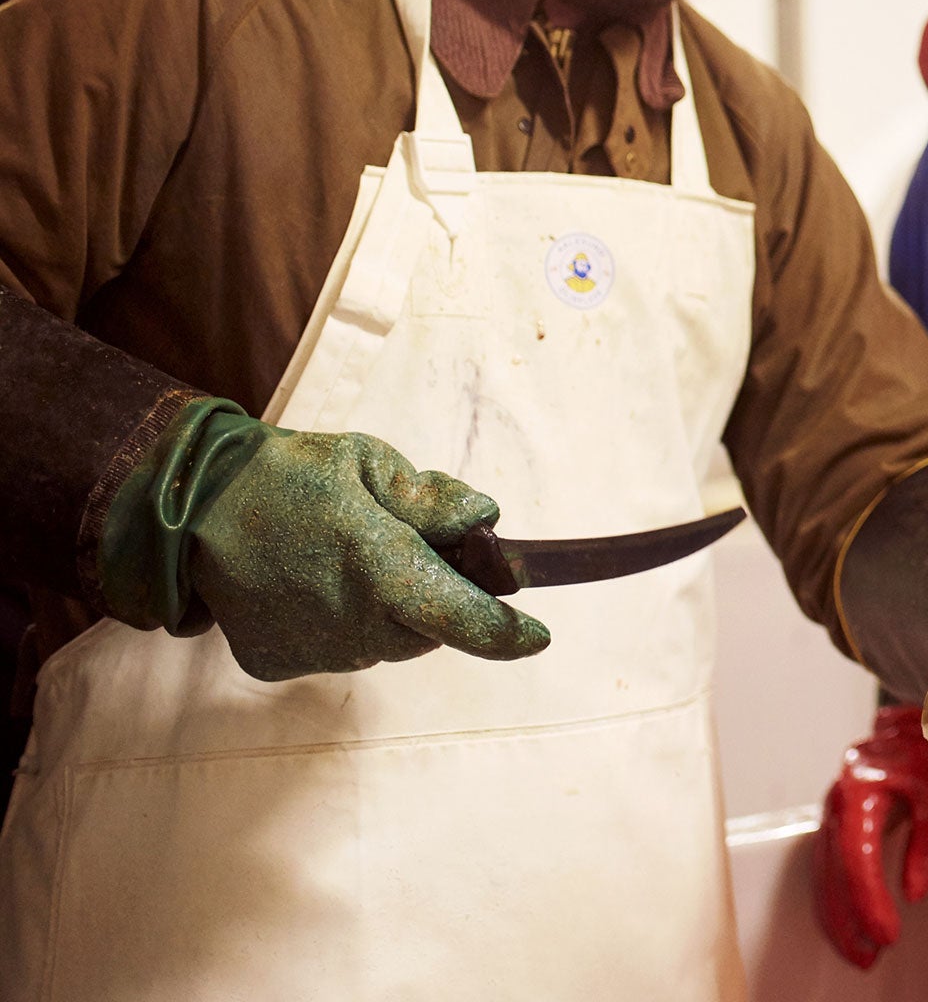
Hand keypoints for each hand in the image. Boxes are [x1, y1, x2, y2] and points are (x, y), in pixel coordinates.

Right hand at [99, 406, 554, 680]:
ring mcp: (312, 650)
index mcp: (376, 565)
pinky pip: (337, 651)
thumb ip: (430, 498)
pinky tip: (309, 583)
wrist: (188, 509)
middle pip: (427, 629)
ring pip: (384, 644)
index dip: (506, 633)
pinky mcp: (278, 664)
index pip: (459, 615)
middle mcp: (349, 620)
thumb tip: (485, 521)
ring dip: (387, 611)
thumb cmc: (290, 474)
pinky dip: (341, 624)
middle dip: (434, 596)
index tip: (540, 637)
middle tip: (405, 548)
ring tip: (345, 559)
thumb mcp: (368, 463)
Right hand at [813, 703, 927, 967]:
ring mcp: (831, 814)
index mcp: (860, 791)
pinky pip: (828, 870)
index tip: (887, 935)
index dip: (868, 900)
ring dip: (837, 919)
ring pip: (824, 876)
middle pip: (832, 873)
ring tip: (860, 957)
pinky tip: (849, 929)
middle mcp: (837, 804)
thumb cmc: (927, 756)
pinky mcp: (835, 825)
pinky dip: (835, 902)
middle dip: (848, 921)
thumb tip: (911, 895)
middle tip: (869, 959)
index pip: (857, 856)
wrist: (907, 723)